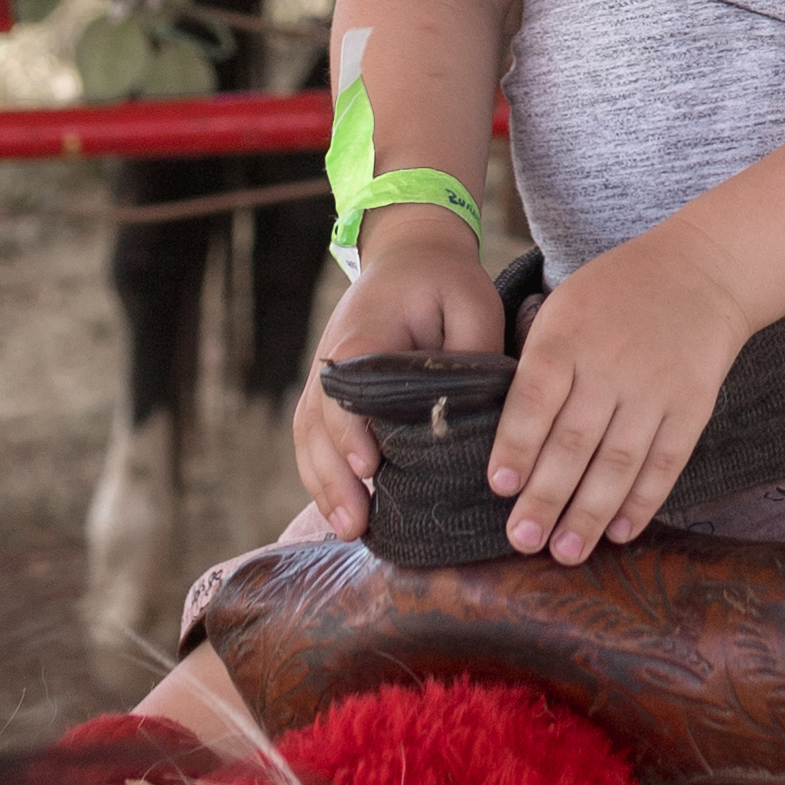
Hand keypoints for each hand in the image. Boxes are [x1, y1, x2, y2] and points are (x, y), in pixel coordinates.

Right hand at [294, 204, 499, 538]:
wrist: (409, 255)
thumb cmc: (445, 281)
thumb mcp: (473, 304)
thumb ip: (471, 356)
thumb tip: (473, 416)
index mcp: (364, 338)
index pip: (349, 392)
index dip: (354, 431)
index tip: (370, 467)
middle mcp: (333, 362)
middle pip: (319, 426)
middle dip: (334, 477)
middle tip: (355, 524)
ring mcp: (326, 379)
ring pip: (310, 438)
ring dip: (324, 485)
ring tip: (347, 529)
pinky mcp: (331, 393)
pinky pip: (314, 438)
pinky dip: (322, 474)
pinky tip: (341, 510)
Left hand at [488, 224, 741, 563]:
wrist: (702, 271)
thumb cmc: (615, 295)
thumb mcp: (564, 308)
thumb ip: (538, 365)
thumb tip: (510, 441)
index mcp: (567, 336)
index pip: (535, 399)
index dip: (516, 446)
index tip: (500, 488)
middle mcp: (611, 364)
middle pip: (574, 440)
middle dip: (546, 496)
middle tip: (523, 539)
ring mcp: (655, 388)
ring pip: (619, 460)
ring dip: (591, 512)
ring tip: (566, 550)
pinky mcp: (692, 406)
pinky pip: (666, 461)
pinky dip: (643, 500)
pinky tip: (621, 532)